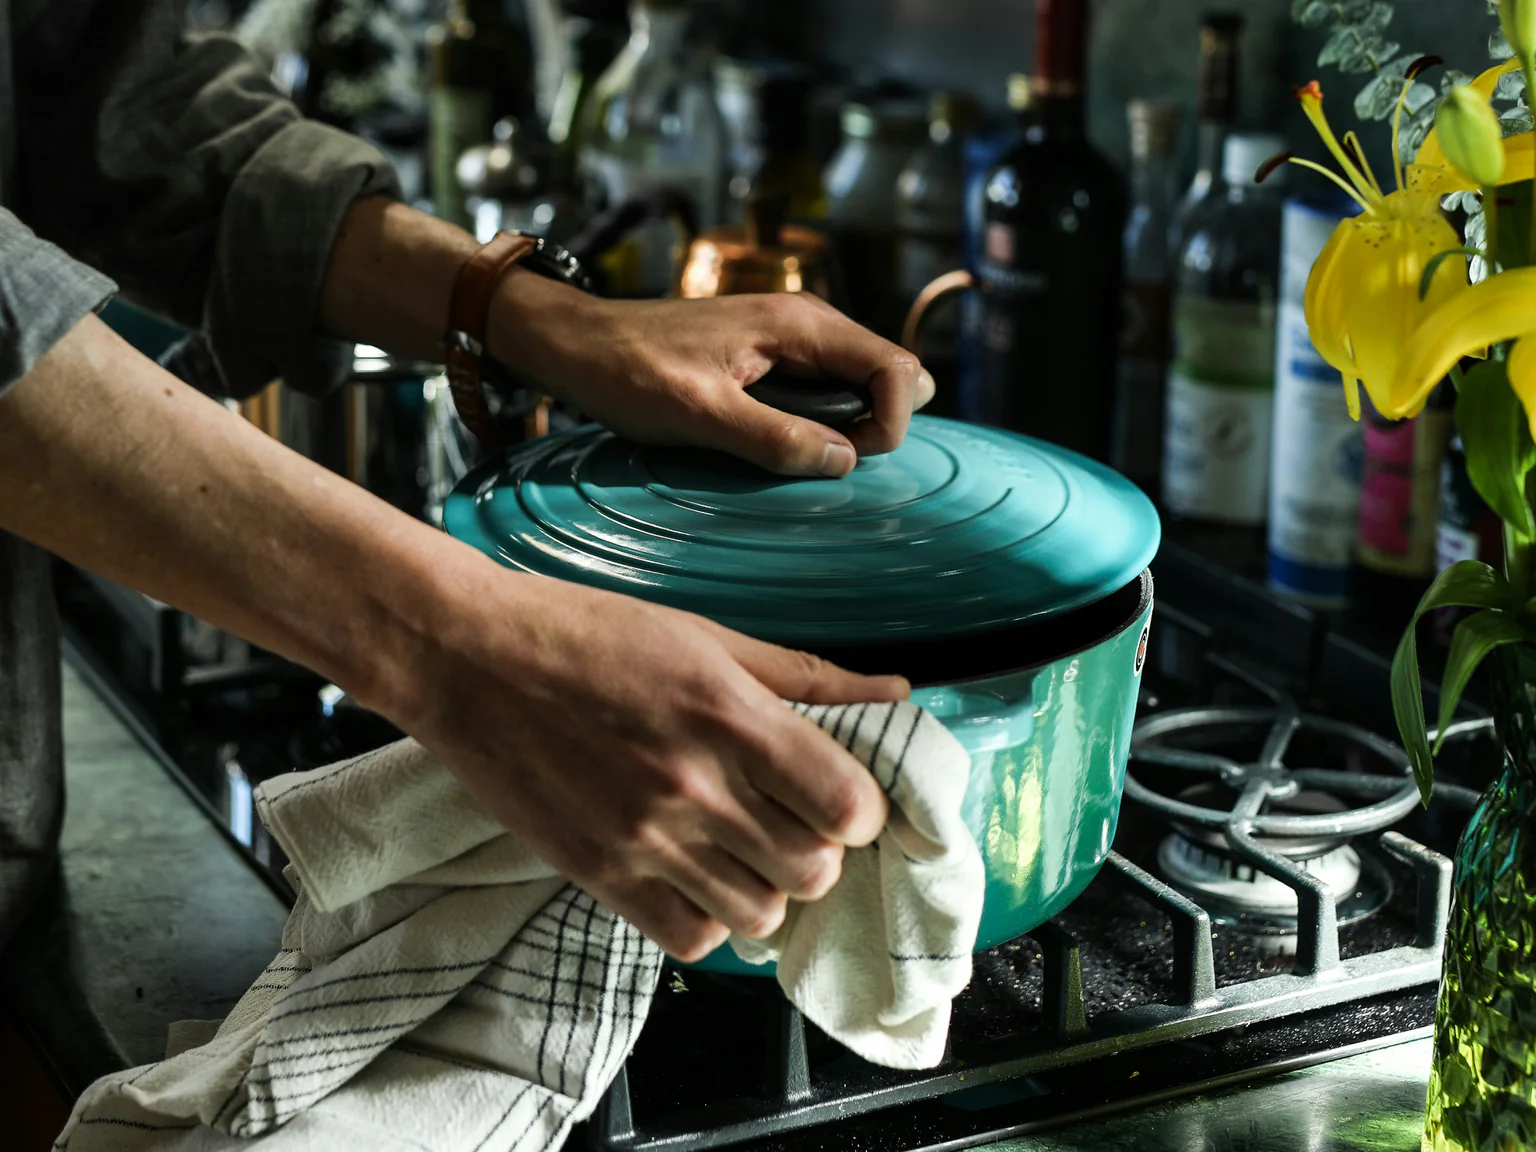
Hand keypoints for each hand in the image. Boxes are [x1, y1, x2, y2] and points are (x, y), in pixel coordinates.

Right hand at [402, 565, 909, 960]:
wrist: (465, 658)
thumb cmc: (586, 633)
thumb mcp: (705, 635)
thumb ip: (804, 676)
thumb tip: (894, 693)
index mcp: (728, 714)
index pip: (846, 803)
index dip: (859, 806)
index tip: (838, 794)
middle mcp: (693, 784)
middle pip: (812, 869)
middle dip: (818, 849)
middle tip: (791, 820)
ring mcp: (643, 838)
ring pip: (760, 915)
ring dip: (766, 887)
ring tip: (742, 849)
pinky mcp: (597, 874)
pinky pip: (690, 937)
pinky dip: (707, 916)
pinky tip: (694, 875)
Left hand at [489, 284, 934, 477]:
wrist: (578, 345)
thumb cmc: (629, 371)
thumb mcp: (699, 413)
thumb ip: (774, 436)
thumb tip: (843, 461)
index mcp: (799, 324)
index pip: (896, 368)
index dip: (892, 423)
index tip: (848, 461)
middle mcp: (806, 324)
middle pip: (889, 375)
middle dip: (878, 427)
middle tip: (824, 461)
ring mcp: (791, 341)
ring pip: (859, 386)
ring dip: (849, 429)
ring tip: (799, 458)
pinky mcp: (772, 360)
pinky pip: (824, 392)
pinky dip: (821, 424)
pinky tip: (782, 446)